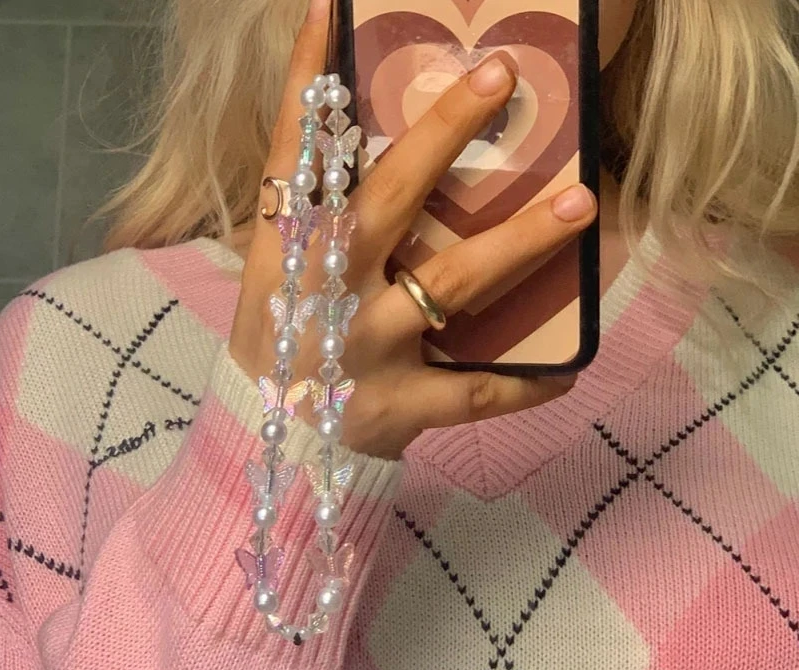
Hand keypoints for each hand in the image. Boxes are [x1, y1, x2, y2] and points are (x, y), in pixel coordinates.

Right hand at [229, 0, 597, 460]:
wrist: (266, 447)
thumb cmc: (279, 348)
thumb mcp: (273, 279)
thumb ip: (310, 221)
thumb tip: (355, 145)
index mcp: (285, 253)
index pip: (291, 154)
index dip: (305, 81)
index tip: (331, 7)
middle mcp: (325, 291)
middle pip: (387, 201)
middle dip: (442, 137)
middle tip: (501, 78)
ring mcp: (366, 350)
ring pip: (450, 286)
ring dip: (517, 245)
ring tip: (581, 207)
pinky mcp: (399, 407)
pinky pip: (474, 394)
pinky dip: (523, 386)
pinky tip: (568, 371)